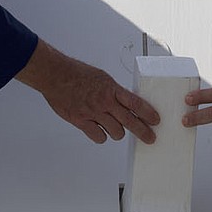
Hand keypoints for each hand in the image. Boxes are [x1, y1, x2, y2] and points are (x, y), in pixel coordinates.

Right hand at [16, 40, 158, 143]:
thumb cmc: (77, 74)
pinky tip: (100, 131)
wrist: (56, 76)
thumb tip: (125, 102)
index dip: (148, 113)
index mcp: (111, 89)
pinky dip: (101, 136)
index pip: (135, 103)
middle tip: (150, 138)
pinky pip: (98, 136)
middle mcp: (104, 102)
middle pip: (130, 121)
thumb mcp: (102, 78)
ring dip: (118, 132)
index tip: (155, 120)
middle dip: (143, 131)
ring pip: (115, 132)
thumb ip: (113, 91)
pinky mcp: (81, 121)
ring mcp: (93, 113)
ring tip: (116, 129)